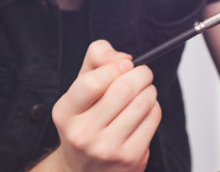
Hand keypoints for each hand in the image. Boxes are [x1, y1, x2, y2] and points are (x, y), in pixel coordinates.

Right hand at [48, 39, 161, 170]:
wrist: (85, 168)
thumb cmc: (86, 120)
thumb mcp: (80, 88)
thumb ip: (96, 60)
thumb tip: (123, 58)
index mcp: (65, 113)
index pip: (92, 82)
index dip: (115, 66)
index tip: (125, 64)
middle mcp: (82, 134)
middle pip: (123, 89)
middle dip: (140, 74)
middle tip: (142, 73)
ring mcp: (107, 149)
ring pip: (143, 103)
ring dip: (149, 90)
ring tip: (144, 90)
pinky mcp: (131, 158)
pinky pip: (153, 119)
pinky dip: (154, 107)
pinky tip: (145, 110)